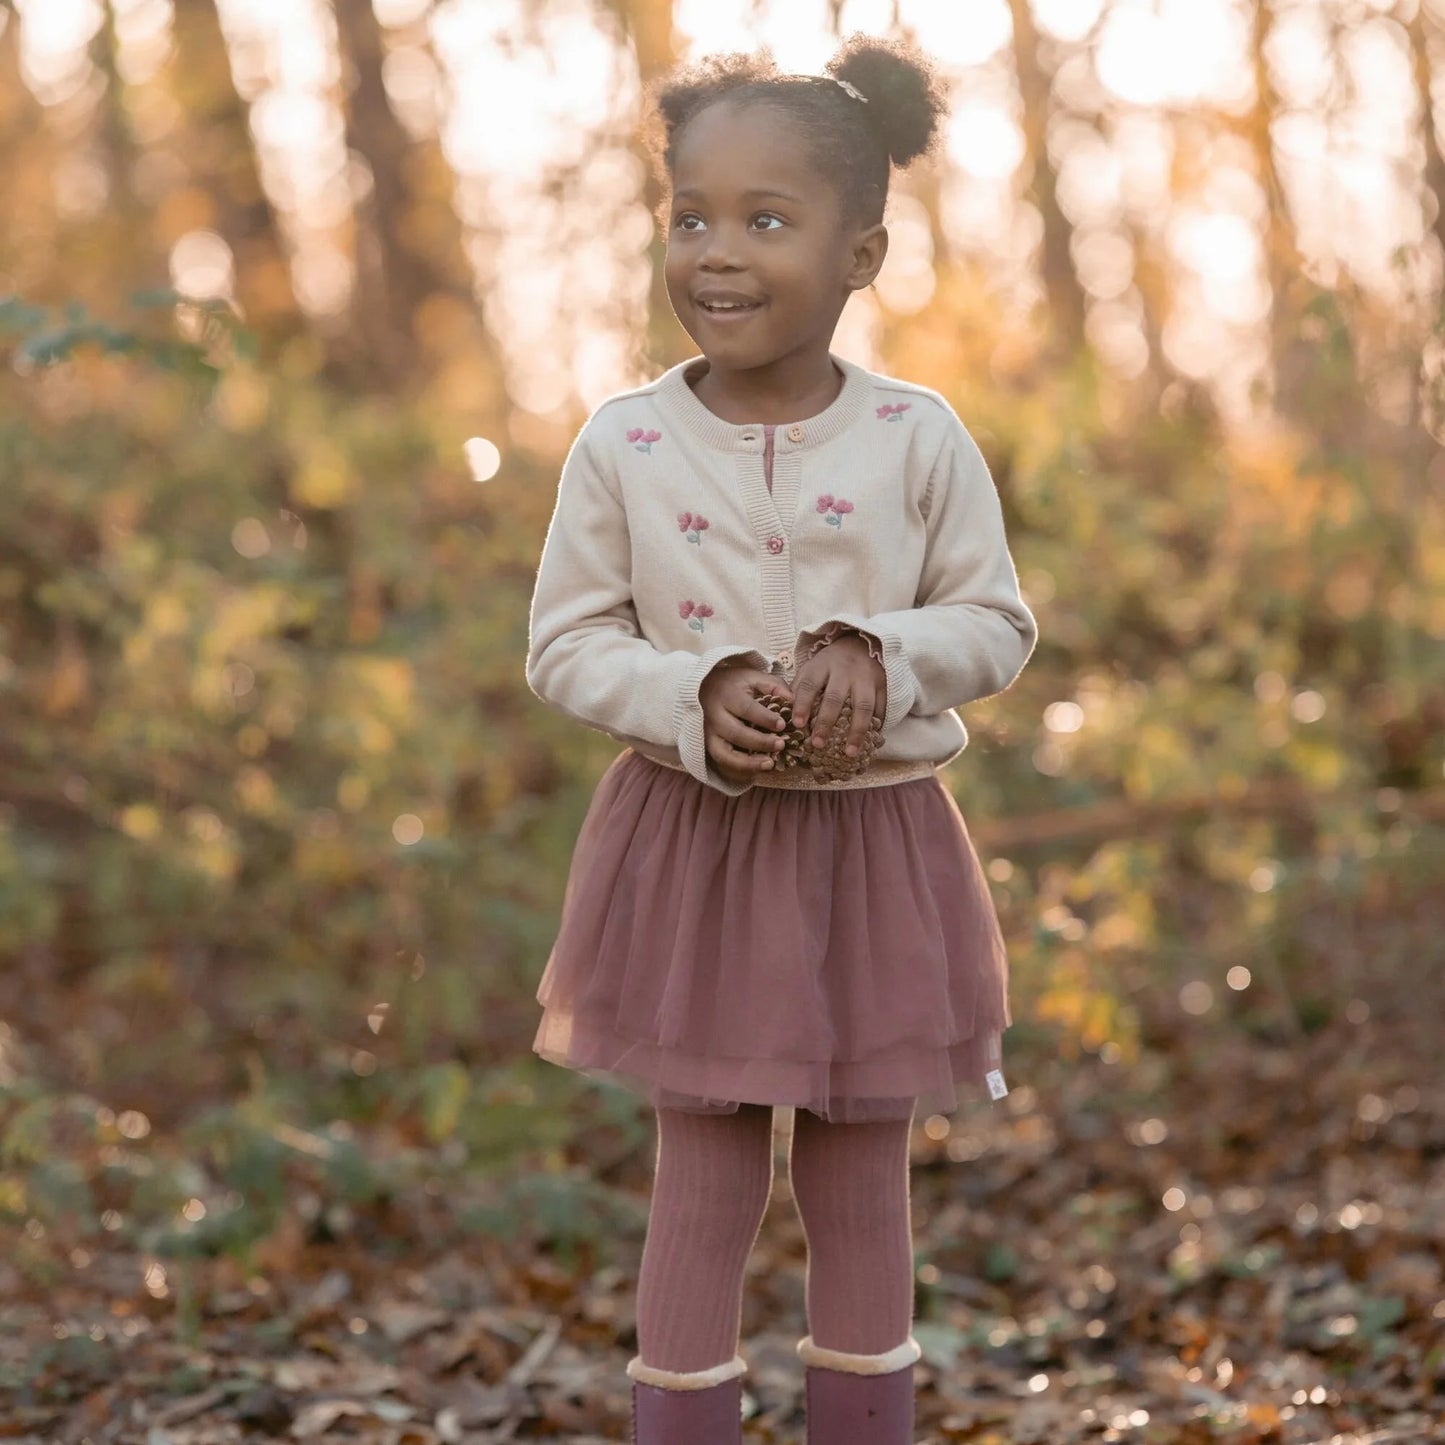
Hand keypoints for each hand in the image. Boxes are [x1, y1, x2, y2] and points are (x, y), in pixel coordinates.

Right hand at [698, 659, 793, 785]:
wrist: (702, 689)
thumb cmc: (733, 684)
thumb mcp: (752, 677)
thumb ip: (773, 685)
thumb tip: (792, 700)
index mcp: (726, 695)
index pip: (745, 708)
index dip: (764, 718)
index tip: (781, 724)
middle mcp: (714, 716)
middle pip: (735, 733)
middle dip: (760, 742)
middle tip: (781, 744)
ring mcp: (708, 734)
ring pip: (724, 754)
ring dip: (748, 763)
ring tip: (770, 764)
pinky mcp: (708, 746)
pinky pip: (722, 762)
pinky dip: (740, 769)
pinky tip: (758, 769)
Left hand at [789, 633, 886, 758]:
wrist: (862, 644)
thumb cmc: (830, 665)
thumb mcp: (812, 669)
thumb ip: (799, 689)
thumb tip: (785, 716)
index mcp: (821, 665)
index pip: (809, 684)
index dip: (802, 704)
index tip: (797, 724)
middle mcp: (844, 670)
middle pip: (834, 698)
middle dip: (825, 723)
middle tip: (818, 744)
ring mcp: (865, 678)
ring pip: (862, 706)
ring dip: (856, 731)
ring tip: (850, 753)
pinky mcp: (882, 685)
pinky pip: (880, 708)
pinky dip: (876, 727)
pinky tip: (870, 744)